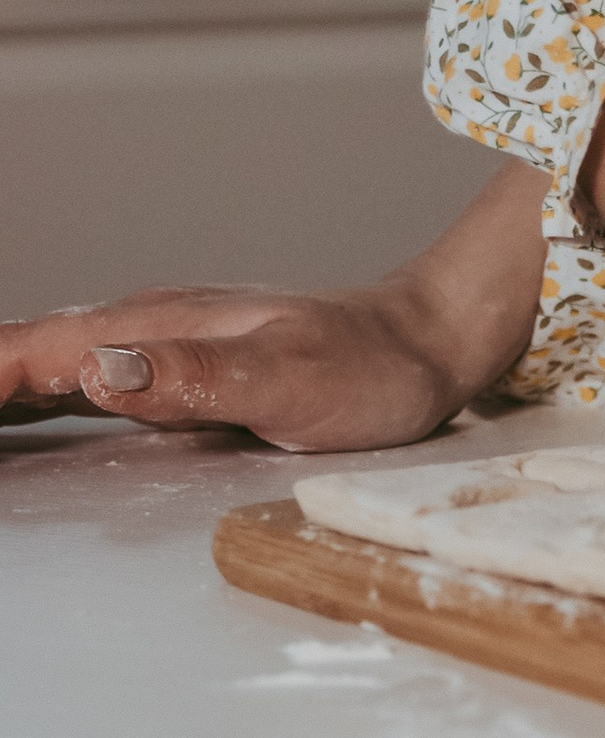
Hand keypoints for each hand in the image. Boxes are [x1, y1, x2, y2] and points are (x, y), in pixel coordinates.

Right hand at [0, 164, 546, 453]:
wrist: (430, 340)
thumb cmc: (372, 366)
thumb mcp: (290, 380)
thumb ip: (195, 377)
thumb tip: (96, 368)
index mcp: (157, 325)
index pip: (33, 350)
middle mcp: (147, 325)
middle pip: (24, 351)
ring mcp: (162, 341)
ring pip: (47, 360)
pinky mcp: (181, 365)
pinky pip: (83, 376)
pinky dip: (35, 394)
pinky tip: (20, 413)